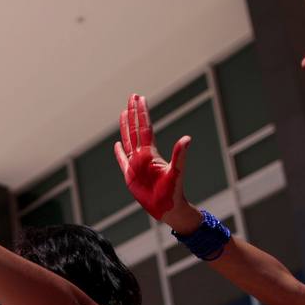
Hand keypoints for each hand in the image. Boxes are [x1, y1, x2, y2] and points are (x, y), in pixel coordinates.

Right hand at [114, 93, 193, 222]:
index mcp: (151, 153)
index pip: (145, 128)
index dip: (142, 113)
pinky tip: (117, 145)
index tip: (140, 98)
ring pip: (128, 141)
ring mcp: (136, 165)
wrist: (168, 208)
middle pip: (136, 129)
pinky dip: (119, 152)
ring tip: (124, 113)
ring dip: (126, 127)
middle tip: (133, 96)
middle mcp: (143, 155)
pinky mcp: (130, 176)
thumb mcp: (176, 172)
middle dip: (134, 113)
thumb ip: (180, 155)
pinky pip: (122, 161)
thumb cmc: (174, 192)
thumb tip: (187, 138)